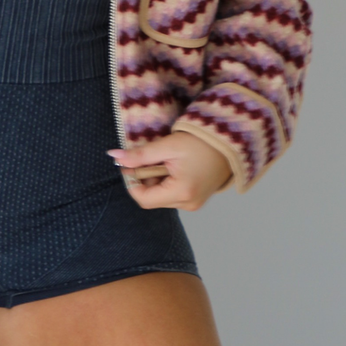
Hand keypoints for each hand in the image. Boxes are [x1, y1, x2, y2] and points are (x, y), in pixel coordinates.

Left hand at [108, 131, 232, 210]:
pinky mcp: (196, 200)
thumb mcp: (167, 146)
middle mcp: (188, 203)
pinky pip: (173, 195)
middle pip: (152, 199)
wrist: (230, 141)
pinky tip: (175, 167)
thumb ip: (140, 155)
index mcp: (182, 192)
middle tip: (152, 158)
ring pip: (161, 197)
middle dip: (146, 179)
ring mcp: (194, 203)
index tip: (130, 165)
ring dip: (156, 180)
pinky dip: (168, 182)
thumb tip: (115, 156)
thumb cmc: (202, 142)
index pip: (143, 198)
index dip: (132, 182)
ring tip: (167, 161)